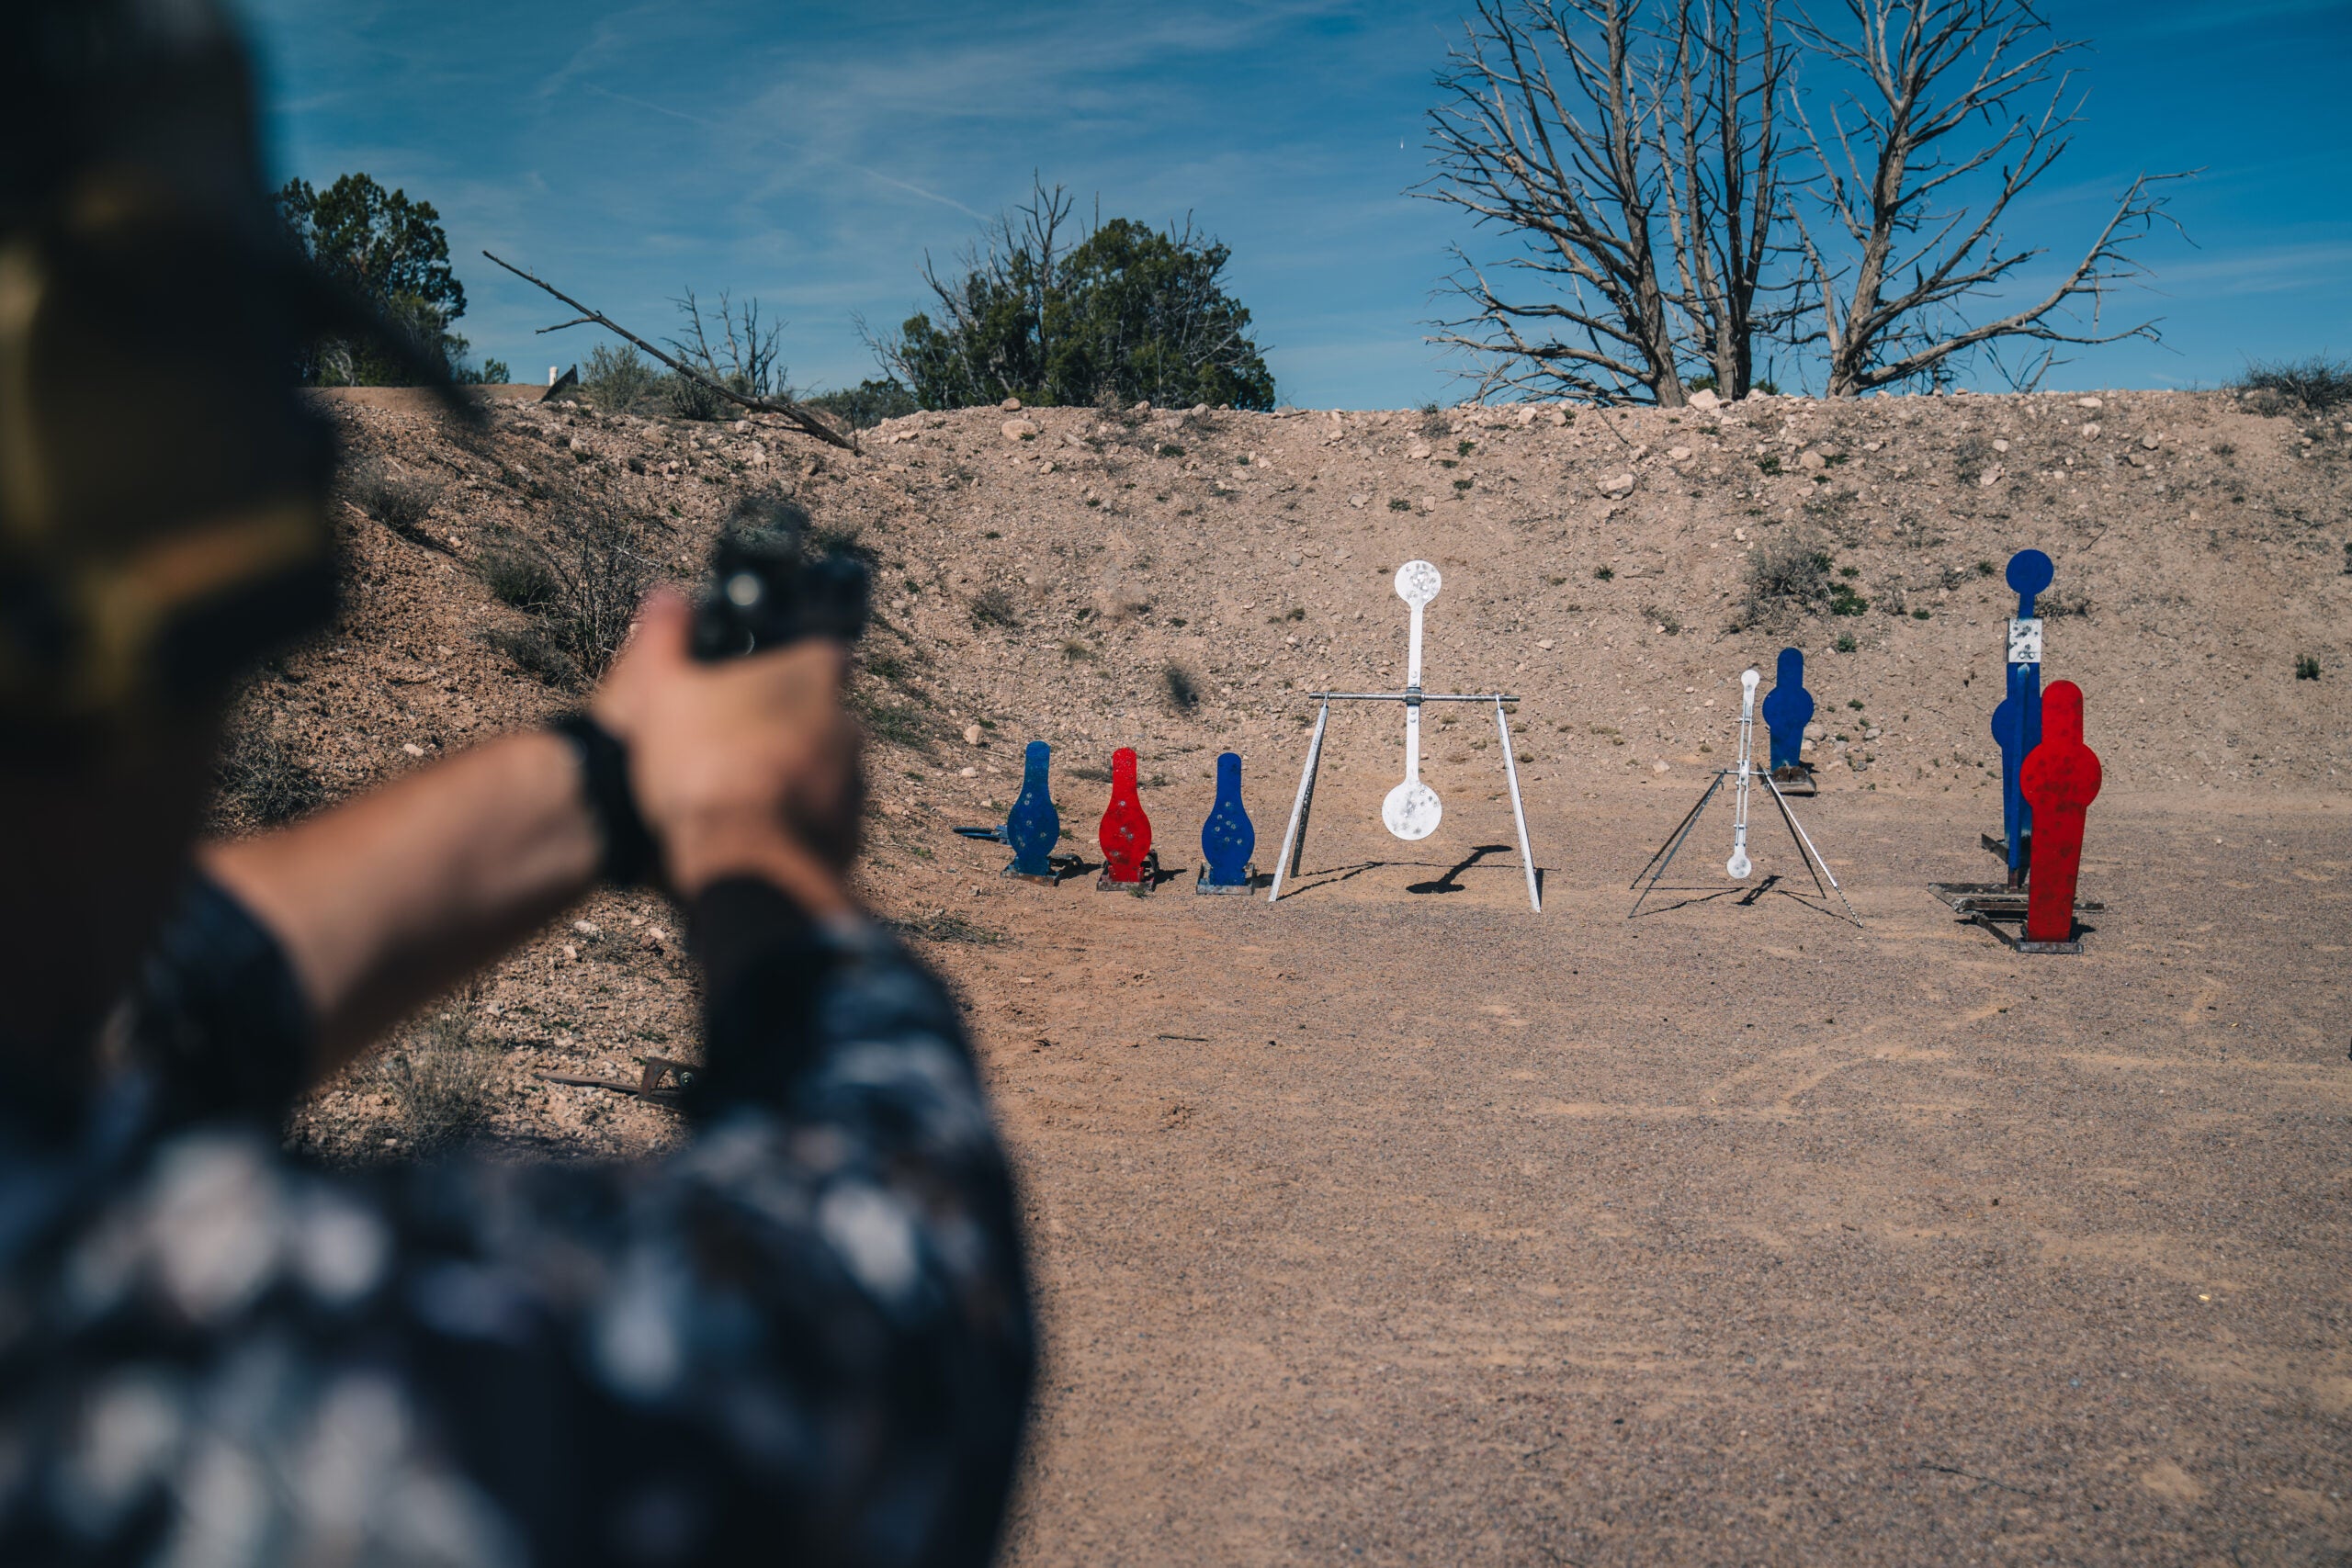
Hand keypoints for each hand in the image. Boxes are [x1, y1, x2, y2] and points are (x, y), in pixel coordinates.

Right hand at [591, 588, 862, 911]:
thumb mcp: (663, 690)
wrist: (744, 864)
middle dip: (786, 723)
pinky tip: (754, 832)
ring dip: (791, 774)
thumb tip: (667, 594)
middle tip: (734, 741)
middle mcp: (848, 724)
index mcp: (813, 676)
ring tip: (738, 792)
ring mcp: (855, 782)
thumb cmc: (703, 769)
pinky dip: (795, 820)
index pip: (819, 650)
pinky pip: (822, 818)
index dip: (786, 662)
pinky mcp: (851, 834)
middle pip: (819, 711)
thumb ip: (666, 636)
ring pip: (823, 767)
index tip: (755, 677)